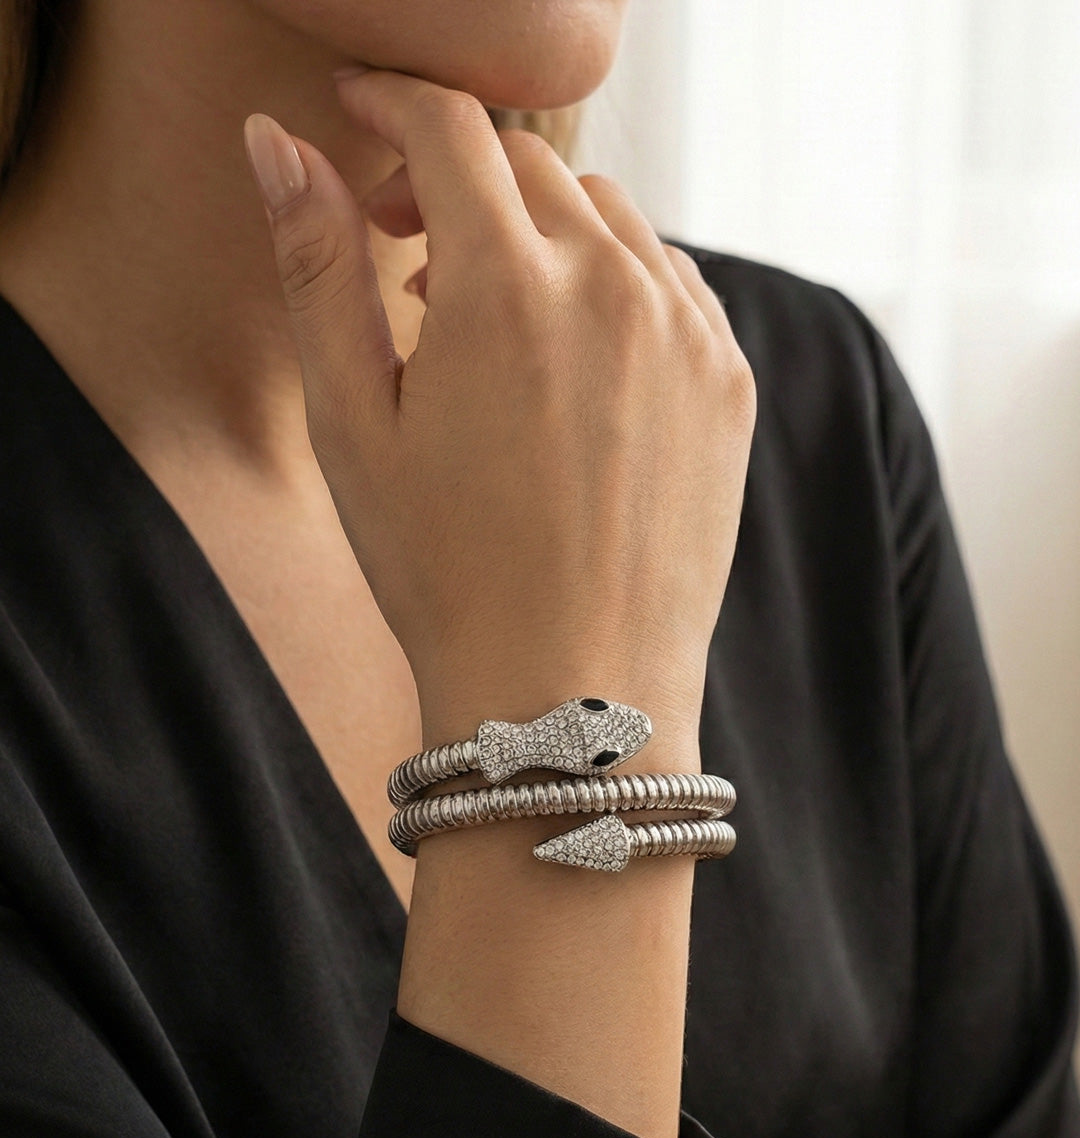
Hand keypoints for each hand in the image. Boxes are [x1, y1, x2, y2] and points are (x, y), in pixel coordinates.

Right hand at [243, 70, 755, 749]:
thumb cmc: (444, 574)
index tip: (362, 115)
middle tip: (404, 241)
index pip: (450, 129)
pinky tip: (570, 349)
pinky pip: (670, 281)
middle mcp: (613, 289)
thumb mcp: (351, 425)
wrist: (571, 695)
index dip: (394, 104)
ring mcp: (687, 335)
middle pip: (530, 167)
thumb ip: (317, 267)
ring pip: (608, 217)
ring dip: (537, 230)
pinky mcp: (729, 384)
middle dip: (457, 177)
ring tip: (483, 311)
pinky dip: (613, 280)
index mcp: (506, 290)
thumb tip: (277, 144)